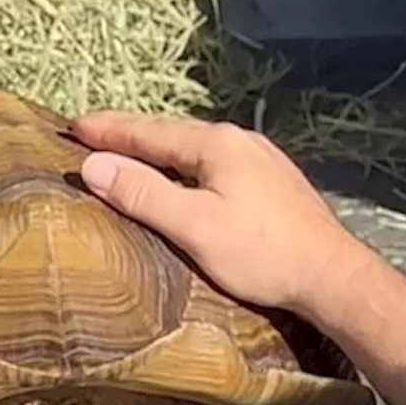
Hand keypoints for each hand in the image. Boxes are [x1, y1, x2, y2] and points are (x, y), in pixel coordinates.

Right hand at [72, 111, 381, 316]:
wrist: (332, 276)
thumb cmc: (261, 254)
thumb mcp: (193, 226)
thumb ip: (143, 194)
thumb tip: (95, 166)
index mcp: (215, 145)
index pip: (148, 132)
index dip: (108, 130)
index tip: (73, 127)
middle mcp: (237, 141)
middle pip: (170, 133)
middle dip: (128, 134)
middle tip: (91, 133)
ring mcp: (257, 158)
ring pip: (192, 147)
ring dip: (155, 149)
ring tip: (126, 152)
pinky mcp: (269, 181)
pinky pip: (211, 162)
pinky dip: (181, 164)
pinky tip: (178, 175)